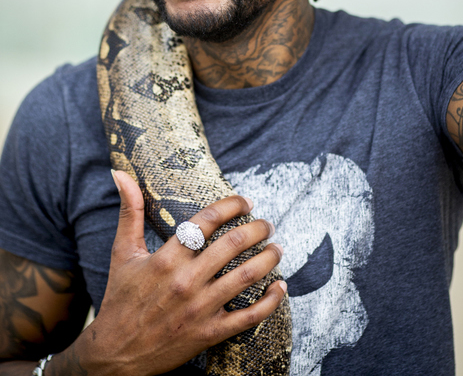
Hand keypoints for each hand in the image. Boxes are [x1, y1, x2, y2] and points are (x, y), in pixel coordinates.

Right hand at [74, 171, 285, 375]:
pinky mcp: (209, 334)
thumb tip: (120, 173)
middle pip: (233, 244)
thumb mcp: (122, 253)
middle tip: (266, 224)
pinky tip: (280, 287)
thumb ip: (129, 211)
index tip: (245, 202)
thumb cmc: (120, 299)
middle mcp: (185, 281)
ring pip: (246, 277)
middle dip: (257, 228)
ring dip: (268, 258)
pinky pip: (249, 317)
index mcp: (166, 258)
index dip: (231, 206)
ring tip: (278, 247)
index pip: (206, 221)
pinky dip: (270, 301)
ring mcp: (199, 309)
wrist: (115, 356)